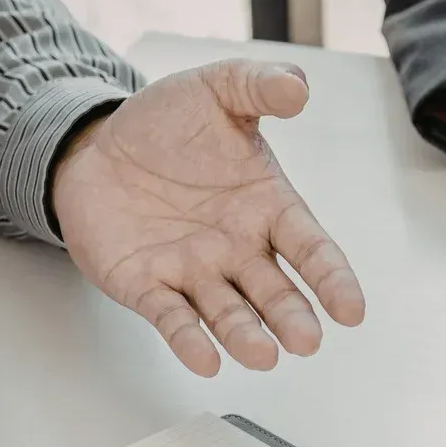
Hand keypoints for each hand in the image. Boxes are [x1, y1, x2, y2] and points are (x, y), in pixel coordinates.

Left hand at [52, 59, 365, 376]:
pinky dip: (188, 340)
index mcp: (267, 208)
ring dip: (245, 335)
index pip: (310, 248)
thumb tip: (297, 87)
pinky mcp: (147, 286)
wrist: (94, 144)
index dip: (332, 279)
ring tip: (262, 355)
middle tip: (306, 340)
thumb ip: (258, 88)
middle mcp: (238, 250)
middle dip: (291, 317)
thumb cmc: (165, 126)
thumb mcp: (215, 91)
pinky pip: (172, 317)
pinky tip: (205, 359)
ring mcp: (194, 272)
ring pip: (227, 312)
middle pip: (274, 292)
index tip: (351, 309)